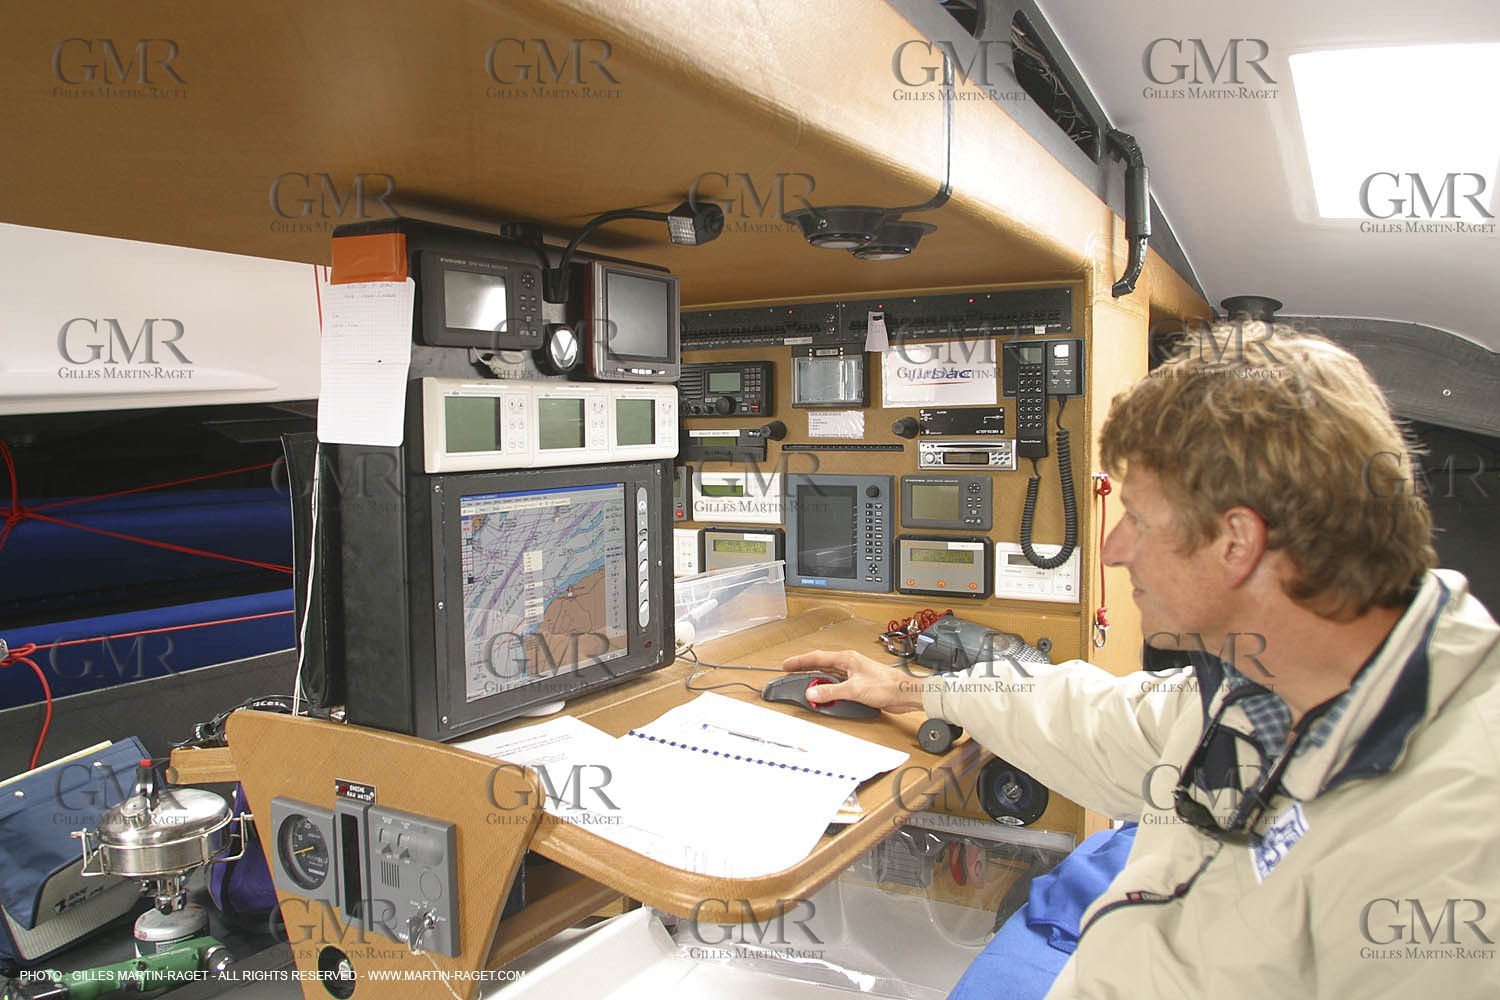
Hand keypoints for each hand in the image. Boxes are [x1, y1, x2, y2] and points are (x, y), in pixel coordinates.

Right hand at [779, 649, 927, 714]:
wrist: (903, 693)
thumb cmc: (886, 684)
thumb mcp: (854, 689)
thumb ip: (831, 693)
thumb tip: (812, 694)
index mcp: (846, 658)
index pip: (817, 657)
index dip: (800, 661)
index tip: (786, 665)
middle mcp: (848, 664)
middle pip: (820, 666)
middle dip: (805, 671)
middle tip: (790, 675)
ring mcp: (853, 674)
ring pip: (828, 677)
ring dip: (817, 683)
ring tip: (804, 688)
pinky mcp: (857, 685)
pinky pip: (836, 686)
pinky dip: (827, 690)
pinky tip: (824, 697)